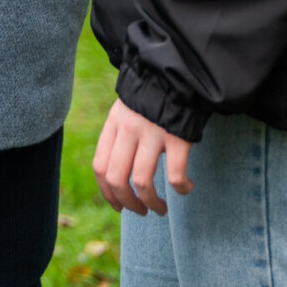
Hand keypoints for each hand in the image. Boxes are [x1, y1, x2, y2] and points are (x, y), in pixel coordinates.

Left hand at [93, 99, 194, 215]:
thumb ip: (120, 138)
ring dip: (151, 203)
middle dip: (127, 203)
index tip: (119, 207)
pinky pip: (175, 172)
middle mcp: (129, 129)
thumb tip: (116, 179)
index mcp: (114, 124)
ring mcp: (153, 132)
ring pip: (142, 181)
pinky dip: (180, 187)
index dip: (107, 193)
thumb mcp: (127, 112)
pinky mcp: (178, 136)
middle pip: (116, 178)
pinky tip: (186, 188)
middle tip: (140, 212)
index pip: (100, 167)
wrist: (180, 74)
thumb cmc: (154, 100)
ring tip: (160, 209)